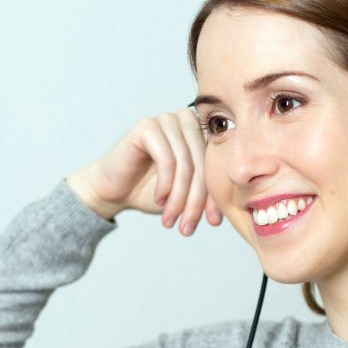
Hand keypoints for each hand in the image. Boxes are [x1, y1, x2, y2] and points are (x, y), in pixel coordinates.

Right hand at [66, 108, 222, 234]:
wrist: (113, 191)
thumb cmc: (152, 192)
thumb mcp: (188, 195)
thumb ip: (209, 193)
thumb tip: (234, 206)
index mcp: (201, 133)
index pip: (217, 165)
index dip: (216, 196)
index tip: (213, 223)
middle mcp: (186, 121)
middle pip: (203, 164)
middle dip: (197, 201)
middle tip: (188, 227)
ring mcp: (166, 120)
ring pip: (186, 164)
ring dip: (179, 198)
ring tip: (171, 219)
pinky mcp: (146, 127)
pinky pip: (167, 159)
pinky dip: (165, 185)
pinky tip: (159, 200)